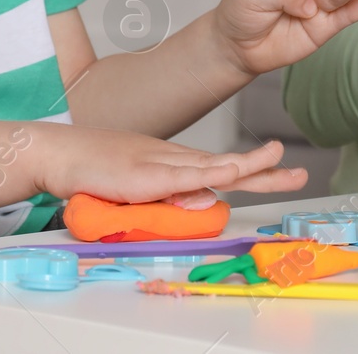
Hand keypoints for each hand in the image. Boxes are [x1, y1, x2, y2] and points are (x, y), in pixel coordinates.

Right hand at [38, 128, 305, 203]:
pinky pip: (178, 175)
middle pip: (228, 166)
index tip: (285, 171)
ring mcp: (159, 164)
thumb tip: (204, 204)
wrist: (60, 153)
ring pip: (210, 166)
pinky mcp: (141, 173)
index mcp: (177, 165)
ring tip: (276, 162)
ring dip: (244, 165)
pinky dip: (203, 174)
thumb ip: (171, 199)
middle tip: (298, 172)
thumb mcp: (142, 191)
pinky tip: (224, 174)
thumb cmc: (96, 171)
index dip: (258, 171)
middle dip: (265, 169)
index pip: (226, 169)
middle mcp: (175, 160)